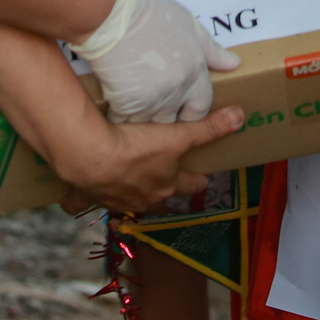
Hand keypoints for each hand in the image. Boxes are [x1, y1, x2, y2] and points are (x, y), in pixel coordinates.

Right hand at [54, 105, 246, 211]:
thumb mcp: (177, 135)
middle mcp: (141, 199)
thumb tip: (241, 117)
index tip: (202, 177)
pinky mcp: (86, 196)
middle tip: (166, 179)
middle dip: (163, 190)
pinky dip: (81, 198)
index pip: (189, 186)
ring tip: (125, 181)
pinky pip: (82, 202)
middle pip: (158, 198)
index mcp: (165, 186)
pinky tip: (78, 193)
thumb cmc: (137, 147)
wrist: (91, 157)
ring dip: (126, 193)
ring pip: (123, 201)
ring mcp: (112, 201)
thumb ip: (208, 128)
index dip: (197, 180)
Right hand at [70, 0, 240, 121]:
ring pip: (152, 126)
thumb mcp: (189, 24)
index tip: (184, 109)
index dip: (193, 110)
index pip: (202, 105)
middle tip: (158, 112)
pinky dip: (121, 118)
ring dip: (145, 123)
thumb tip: (233, 64)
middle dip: (170, 121)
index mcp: (196, 70)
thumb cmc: (149, 13)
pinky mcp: (127, 103)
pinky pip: (126, 122)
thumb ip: (211, 49)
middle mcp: (178, 89)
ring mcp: (153, 98)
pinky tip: (116, 108)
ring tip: (136, 114)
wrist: (112, 15)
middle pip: (179, 122)